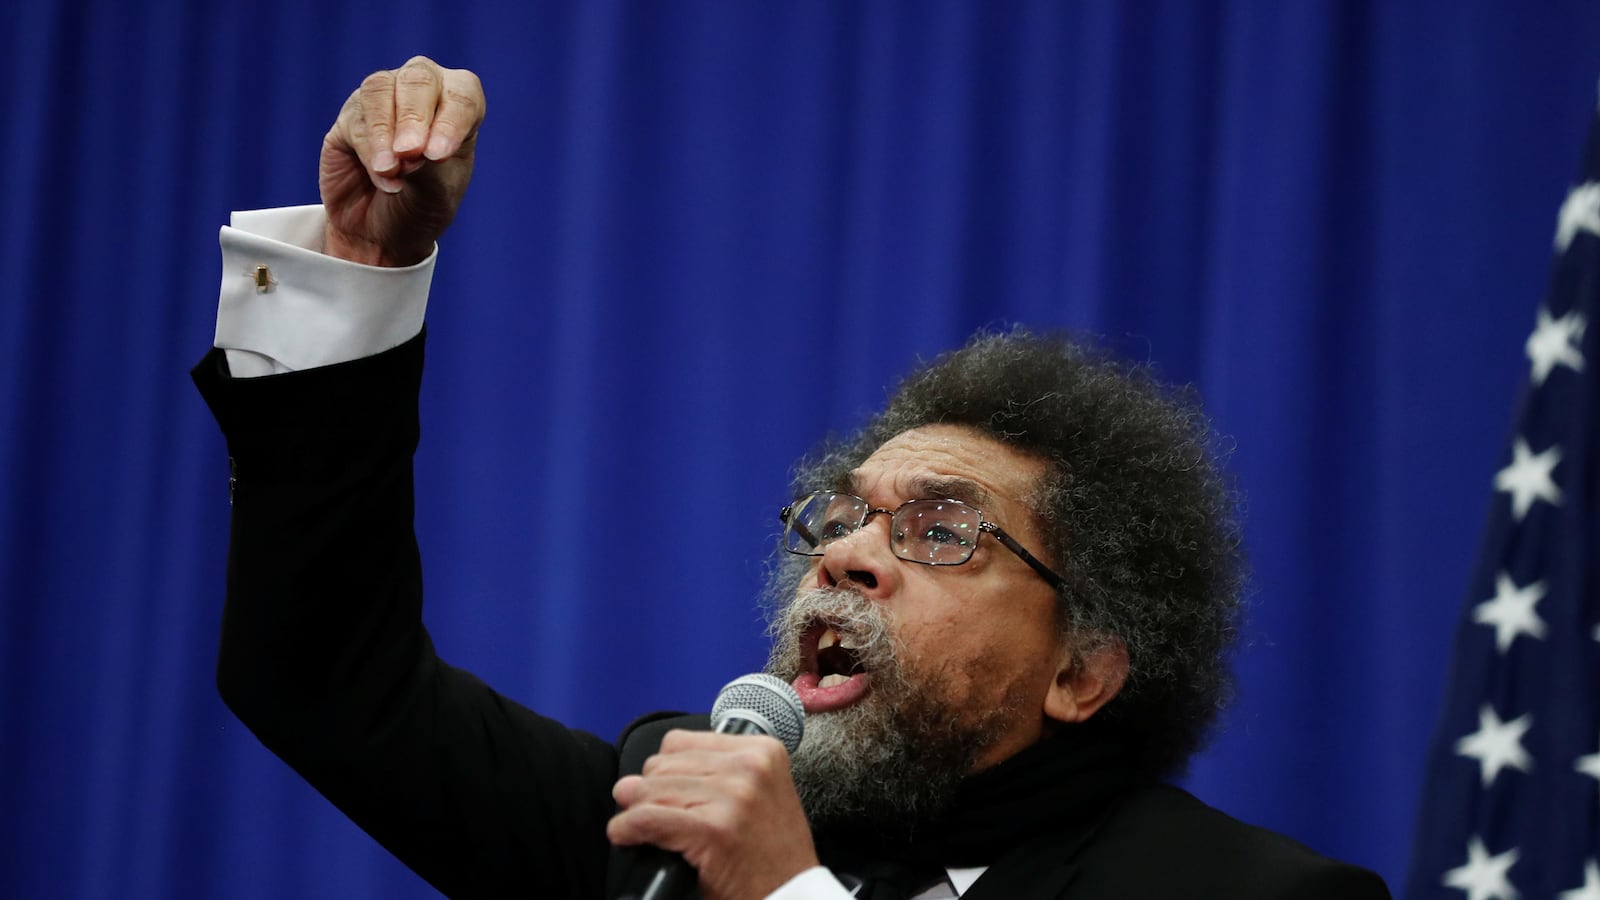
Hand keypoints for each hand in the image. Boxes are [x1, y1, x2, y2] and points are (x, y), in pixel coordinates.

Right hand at [319, 56, 485, 266]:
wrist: (380, 234)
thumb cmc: (420, 207)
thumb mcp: (436, 195)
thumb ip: (430, 168)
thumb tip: (412, 149)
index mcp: (459, 108)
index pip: (463, 95)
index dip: (451, 120)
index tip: (439, 154)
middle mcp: (422, 93)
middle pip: (419, 78)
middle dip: (414, 116)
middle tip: (410, 153)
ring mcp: (383, 100)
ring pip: (379, 89)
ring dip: (385, 131)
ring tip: (390, 170)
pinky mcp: (349, 117)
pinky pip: (355, 120)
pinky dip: (368, 150)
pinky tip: (382, 179)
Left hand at [609, 730, 820, 899]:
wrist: (792, 895)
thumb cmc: (772, 854)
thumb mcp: (759, 794)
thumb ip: (711, 774)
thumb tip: (632, 780)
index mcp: (763, 751)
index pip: (681, 740)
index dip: (666, 770)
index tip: (671, 793)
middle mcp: (749, 767)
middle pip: (662, 764)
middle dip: (651, 792)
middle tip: (661, 818)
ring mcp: (732, 797)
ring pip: (648, 790)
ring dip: (637, 812)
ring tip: (647, 830)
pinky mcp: (712, 829)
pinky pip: (645, 819)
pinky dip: (626, 830)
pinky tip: (628, 838)